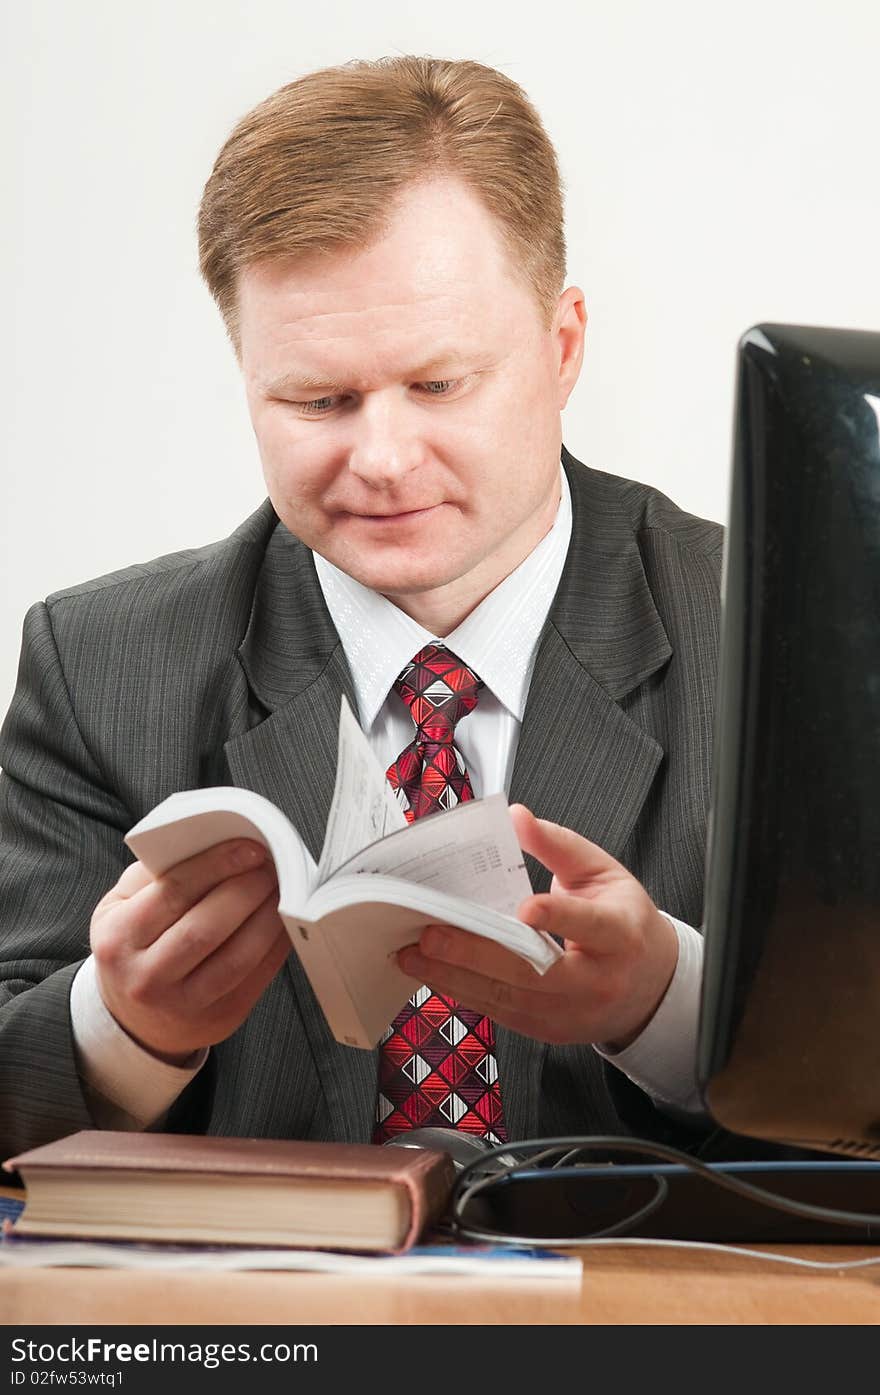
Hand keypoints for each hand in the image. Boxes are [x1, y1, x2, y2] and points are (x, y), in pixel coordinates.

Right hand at [90, 839, 290, 1063]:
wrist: (133, 1018)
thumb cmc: (133, 947)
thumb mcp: (121, 908)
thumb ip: (156, 873)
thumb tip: (212, 842)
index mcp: (118, 939)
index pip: (173, 893)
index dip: (217, 865)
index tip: (249, 847)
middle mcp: (146, 977)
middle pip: (207, 927)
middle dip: (246, 890)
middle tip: (271, 866)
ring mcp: (184, 1004)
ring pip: (237, 957)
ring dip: (268, 917)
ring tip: (282, 889)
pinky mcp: (220, 1017)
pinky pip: (257, 977)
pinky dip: (276, 944)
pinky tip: (284, 919)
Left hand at [397, 804, 678, 1048]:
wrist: (650, 987)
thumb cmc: (623, 921)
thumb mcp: (602, 873)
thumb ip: (558, 844)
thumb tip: (516, 816)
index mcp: (619, 934)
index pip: (589, 925)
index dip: (558, 917)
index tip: (524, 908)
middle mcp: (597, 980)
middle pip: (532, 971)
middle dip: (475, 953)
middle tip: (430, 933)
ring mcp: (571, 1012)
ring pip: (507, 997)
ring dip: (455, 976)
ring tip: (414, 954)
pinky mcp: (548, 1030)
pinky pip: (500, 1011)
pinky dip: (464, 990)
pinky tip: (435, 972)